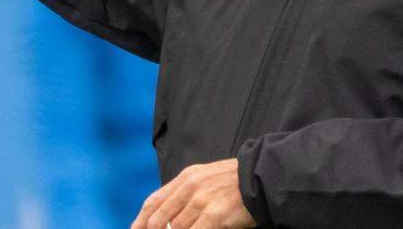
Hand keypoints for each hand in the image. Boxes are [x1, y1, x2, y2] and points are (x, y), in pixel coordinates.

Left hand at [131, 159, 255, 228]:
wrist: (261, 178)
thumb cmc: (235, 183)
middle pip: (159, 218)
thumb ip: (185, 194)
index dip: (141, 220)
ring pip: (176, 228)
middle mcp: (190, 187)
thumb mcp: (205, 179)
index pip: (154, 201)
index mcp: (185, 178)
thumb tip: (169, 217)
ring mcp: (201, 200)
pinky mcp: (214, 213)